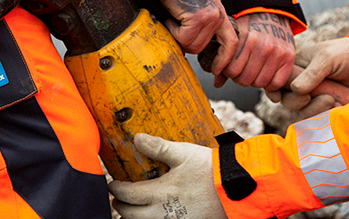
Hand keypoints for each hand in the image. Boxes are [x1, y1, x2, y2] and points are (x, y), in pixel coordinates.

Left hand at [108, 134, 225, 218]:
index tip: (113, 183)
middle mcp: (162, 213)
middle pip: (130, 215)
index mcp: (159, 193)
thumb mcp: (183, 153)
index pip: (127, 195)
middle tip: (118, 197)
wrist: (235, 189)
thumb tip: (137, 138)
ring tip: (131, 208)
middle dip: (120, 205)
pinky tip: (152, 214)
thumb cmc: (210, 170)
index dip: (116, 189)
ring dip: (132, 217)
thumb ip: (158, 147)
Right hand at [159, 0, 237, 75]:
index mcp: (221, 16)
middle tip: (178, 35)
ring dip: (178, 35)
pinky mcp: (197, 18)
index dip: (224, 59)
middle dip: (189, 45)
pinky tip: (172, 16)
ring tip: (175, 19)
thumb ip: (203, 28)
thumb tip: (198, 49)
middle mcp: (218, 17)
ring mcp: (209, 18)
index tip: (216, 70)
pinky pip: (182, 37)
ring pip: (192, 45)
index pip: (231, 43)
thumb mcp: (199, 11)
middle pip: (203, 48)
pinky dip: (172, 29)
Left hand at [216, 13, 295, 89]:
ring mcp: (278, 53)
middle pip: (245, 80)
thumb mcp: (234, 36)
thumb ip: (224, 59)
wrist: (271, 14)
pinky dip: (269, 84)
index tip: (230, 67)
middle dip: (239, 78)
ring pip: (259, 83)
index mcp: (247, 39)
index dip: (228, 72)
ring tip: (252, 72)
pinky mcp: (289, 58)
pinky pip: (276, 83)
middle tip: (241, 71)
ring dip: (253, 81)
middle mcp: (263, 47)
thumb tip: (217, 84)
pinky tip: (264, 74)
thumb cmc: (249, 27)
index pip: (231, 71)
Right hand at [265, 38, 348, 115]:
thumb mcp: (326, 58)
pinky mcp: (326, 106)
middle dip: (297, 101)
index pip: (277, 81)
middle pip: (288, 100)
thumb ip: (311, 73)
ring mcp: (314, 96)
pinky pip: (319, 116)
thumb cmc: (344, 54)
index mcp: (296, 68)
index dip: (274, 90)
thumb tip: (296, 90)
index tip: (277, 97)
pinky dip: (326, 113)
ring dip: (315, 108)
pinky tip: (337, 105)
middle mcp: (301, 83)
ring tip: (331, 99)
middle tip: (310, 96)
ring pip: (303, 111)